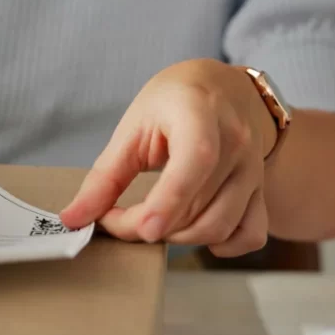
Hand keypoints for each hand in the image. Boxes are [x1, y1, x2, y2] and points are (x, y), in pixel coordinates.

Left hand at [60, 59, 276, 257]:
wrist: (221, 89)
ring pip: (221, 225)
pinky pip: (250, 234)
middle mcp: (237, 142)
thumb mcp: (132, 128)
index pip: (196, 161)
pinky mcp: (261, 190)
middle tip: (118, 219)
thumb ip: (103, 177)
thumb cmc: (171, 104)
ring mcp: (254, 168)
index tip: (142, 229)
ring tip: (150, 221)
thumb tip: (74, 219)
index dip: (170, 200)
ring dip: (178, 238)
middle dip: (150, 225)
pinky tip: (192, 231)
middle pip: (198, 205)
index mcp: (201, 113)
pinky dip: (221, 245)